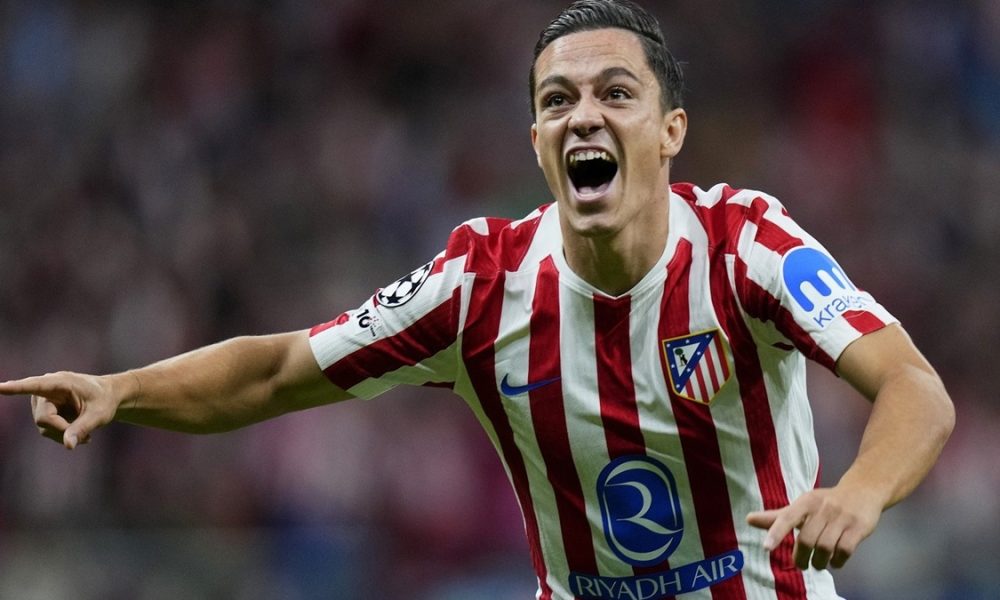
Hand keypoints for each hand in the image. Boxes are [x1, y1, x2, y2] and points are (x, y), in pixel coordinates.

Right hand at [0, 372, 121, 448]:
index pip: (34, 385)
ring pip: (43, 427)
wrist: (107, 397)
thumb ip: (83, 428)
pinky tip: (78, 435)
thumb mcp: (99, 415)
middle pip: (43, 418)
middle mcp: (46, 390)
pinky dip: (61, 435)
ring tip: (85, 435)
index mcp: (60, 382)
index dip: (16, 388)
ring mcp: (42, 401)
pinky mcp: (43, 410)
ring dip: (63, 434)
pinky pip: (45, 430)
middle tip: (86, 438)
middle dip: (63, 430)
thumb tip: (68, 445)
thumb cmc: (105, 400)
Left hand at [746, 486, 883, 569]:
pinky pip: (845, 550)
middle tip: (801, 564)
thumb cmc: (826, 502)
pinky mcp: (858, 528)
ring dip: (819, 562)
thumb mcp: (802, 505)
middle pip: (806, 539)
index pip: (787, 517)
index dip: (776, 533)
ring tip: (818, 564)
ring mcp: (841, 518)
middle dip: (801, 557)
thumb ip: (778, 516)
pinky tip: (834, 562)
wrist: (863, 490)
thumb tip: (748, 519)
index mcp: (805, 502)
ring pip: (825, 547)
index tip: (766, 548)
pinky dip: (837, 561)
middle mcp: (822, 508)